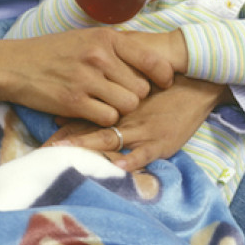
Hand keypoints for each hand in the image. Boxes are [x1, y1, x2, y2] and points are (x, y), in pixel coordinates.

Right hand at [0, 28, 175, 126]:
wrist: (16, 65)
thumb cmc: (55, 51)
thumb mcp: (87, 38)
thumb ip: (116, 46)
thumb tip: (151, 56)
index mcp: (106, 38)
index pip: (151, 60)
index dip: (163, 75)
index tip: (164, 83)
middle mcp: (100, 57)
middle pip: (141, 88)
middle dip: (136, 95)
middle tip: (121, 93)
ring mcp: (87, 80)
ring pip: (128, 105)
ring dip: (122, 109)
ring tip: (107, 102)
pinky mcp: (74, 102)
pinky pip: (108, 118)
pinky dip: (105, 118)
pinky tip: (94, 110)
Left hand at [44, 75, 227, 170]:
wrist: (199, 82)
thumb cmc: (167, 80)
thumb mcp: (138, 78)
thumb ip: (112, 82)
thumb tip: (84, 84)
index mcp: (120, 105)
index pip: (88, 115)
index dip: (67, 124)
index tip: (46, 131)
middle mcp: (127, 119)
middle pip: (92, 131)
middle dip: (69, 142)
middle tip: (45, 149)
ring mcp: (143, 132)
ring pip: (110, 141)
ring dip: (88, 149)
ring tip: (65, 155)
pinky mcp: (161, 143)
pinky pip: (142, 155)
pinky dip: (128, 161)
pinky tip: (114, 166)